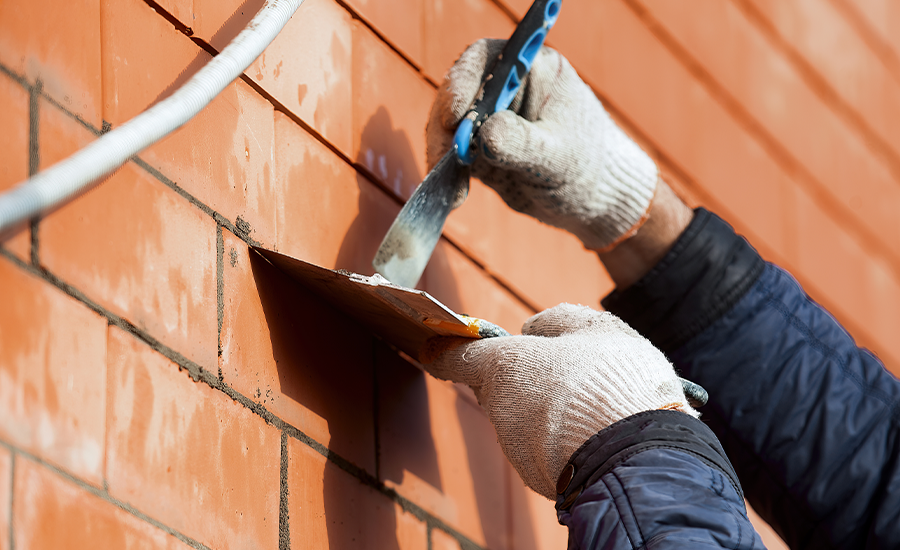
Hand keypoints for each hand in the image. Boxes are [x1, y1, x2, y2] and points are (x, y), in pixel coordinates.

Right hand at [424, 303, 696, 498]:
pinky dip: (578, 444)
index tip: (496, 354)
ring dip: (556, 416)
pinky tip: (563, 459)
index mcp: (595, 326)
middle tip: (506, 401)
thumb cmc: (566, 398)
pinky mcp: (645, 445)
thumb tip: (434, 349)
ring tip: (534, 437)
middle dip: (535, 382)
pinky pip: (601, 437)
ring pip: (585, 403)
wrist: (626, 461)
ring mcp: (640, 403)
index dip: (519, 336)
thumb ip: (467, 357)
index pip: (551, 320)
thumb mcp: (501, 369)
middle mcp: (625, 360)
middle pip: (568, 365)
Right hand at [427, 39, 658, 250]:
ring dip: (443, 155)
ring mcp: (488, 119)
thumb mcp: (558, 156)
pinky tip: (455, 196)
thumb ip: (522, 143)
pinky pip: (450, 156)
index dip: (464, 80)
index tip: (455, 114)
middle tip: (449, 159)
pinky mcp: (477, 149)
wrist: (589, 200)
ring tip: (456, 192)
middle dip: (446, 127)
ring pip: (447, 126)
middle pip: (458, 93)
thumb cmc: (586, 166)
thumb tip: (484, 135)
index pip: (487, 59)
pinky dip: (447, 174)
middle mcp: (506, 89)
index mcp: (533, 70)